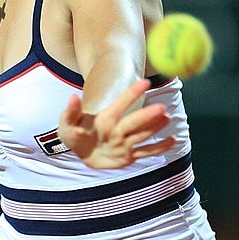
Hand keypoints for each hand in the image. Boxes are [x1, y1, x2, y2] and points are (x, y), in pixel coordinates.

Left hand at [58, 79, 174, 168]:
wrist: (81, 153)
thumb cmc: (73, 135)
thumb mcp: (66, 125)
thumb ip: (71, 112)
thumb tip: (73, 97)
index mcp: (104, 119)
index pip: (120, 104)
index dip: (131, 93)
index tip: (145, 82)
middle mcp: (117, 129)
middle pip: (134, 121)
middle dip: (147, 115)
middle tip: (161, 107)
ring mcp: (124, 143)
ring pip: (142, 134)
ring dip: (155, 127)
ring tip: (167, 119)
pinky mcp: (128, 157)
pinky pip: (145, 152)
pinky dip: (158, 148)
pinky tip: (172, 140)